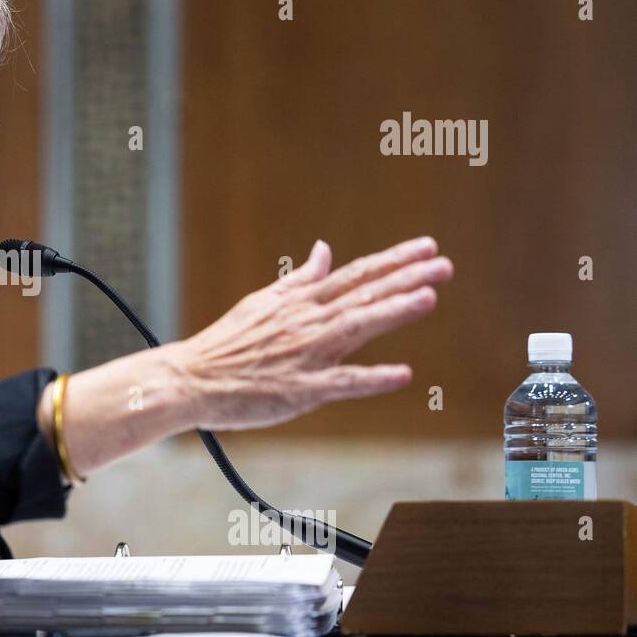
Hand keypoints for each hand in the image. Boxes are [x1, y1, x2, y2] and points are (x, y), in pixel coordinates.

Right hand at [178, 236, 452, 429]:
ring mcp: (306, 354)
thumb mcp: (262, 302)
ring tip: (429, 297)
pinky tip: (403, 374)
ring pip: (356, 327)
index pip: (355, 275)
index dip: (393, 261)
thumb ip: (299, 279)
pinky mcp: (301, 389)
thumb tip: (323, 250)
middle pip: (363, 294)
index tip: (426, 247)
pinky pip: (342, 383)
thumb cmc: (227, 344)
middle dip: (406, 278)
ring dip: (393, 311)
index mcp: (299, 301)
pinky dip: (372, 378)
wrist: (192, 379)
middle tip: (444, 264)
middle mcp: (307, 322)